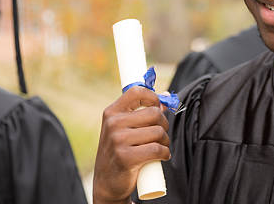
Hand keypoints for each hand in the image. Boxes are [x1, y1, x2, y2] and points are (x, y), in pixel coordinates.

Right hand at [93, 87, 170, 203]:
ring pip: (158, 132)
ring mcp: (118, 140)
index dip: (153, 97)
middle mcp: (113, 124)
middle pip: (154, 113)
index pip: (136, 91)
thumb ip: (141, 112)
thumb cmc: (119, 151)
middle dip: (163, 124)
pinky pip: (157, 149)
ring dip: (165, 141)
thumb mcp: (123, 128)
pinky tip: (162, 155)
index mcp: (112, 113)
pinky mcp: (126, 158)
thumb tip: (166, 97)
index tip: (158, 107)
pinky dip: (165, 153)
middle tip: (160, 134)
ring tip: (160, 146)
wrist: (107, 182)